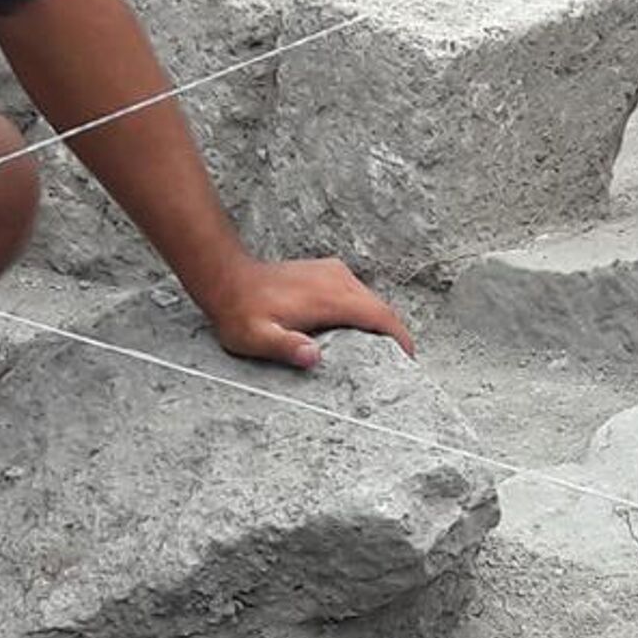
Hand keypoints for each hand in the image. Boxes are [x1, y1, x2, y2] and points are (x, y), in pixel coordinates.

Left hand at [203, 256, 415, 370]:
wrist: (228, 279)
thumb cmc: (241, 313)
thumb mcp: (257, 338)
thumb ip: (286, 347)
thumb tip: (313, 357)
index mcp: (329, 297)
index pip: (379, 315)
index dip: (399, 337)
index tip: (409, 358)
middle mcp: (337, 280)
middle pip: (380, 308)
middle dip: (394, 334)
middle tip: (399, 365)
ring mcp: (332, 273)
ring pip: (370, 300)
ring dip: (379, 324)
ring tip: (382, 353)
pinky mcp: (326, 272)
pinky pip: (357, 294)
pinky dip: (365, 313)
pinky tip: (357, 333)